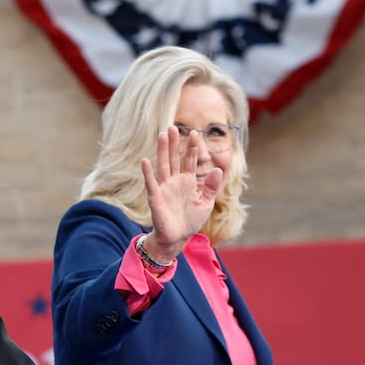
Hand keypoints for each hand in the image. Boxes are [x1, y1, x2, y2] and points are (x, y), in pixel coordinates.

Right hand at [140, 126, 223, 262]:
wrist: (177, 238)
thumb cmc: (190, 221)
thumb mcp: (206, 203)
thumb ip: (211, 187)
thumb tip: (218, 170)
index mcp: (187, 181)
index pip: (189, 160)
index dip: (192, 147)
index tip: (195, 133)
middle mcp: (174, 182)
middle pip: (174, 158)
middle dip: (174, 143)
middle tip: (173, 126)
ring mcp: (164, 188)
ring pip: (163, 166)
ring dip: (162, 151)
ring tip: (162, 135)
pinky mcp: (156, 198)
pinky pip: (151, 184)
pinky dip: (148, 173)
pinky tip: (146, 161)